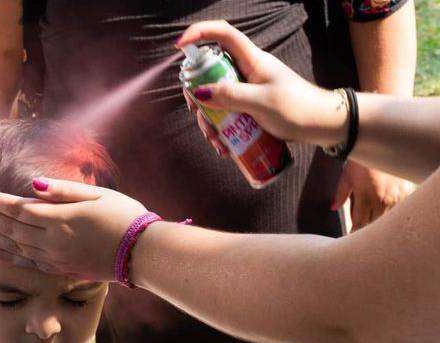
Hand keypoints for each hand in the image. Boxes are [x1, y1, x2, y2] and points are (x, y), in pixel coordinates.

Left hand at [0, 178, 147, 279]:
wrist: (143, 253)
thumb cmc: (126, 218)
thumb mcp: (98, 196)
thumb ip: (64, 191)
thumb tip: (34, 186)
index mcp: (61, 219)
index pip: (20, 210)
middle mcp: (54, 241)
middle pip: (12, 228)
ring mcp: (56, 258)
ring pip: (15, 246)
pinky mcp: (62, 269)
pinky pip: (28, 263)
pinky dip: (8, 257)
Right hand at [176, 21, 348, 147]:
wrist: (324, 125)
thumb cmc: (297, 109)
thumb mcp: (260, 103)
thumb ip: (229, 96)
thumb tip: (199, 93)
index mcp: (252, 60)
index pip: (223, 34)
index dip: (199, 34)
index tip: (179, 48)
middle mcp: (247, 72)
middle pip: (211, 73)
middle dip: (198, 95)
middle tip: (196, 113)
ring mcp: (248, 90)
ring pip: (217, 98)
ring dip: (210, 120)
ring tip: (216, 142)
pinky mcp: (251, 108)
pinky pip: (228, 114)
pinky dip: (222, 129)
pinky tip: (225, 147)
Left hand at [332, 161, 415, 230]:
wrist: (381, 145)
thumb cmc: (361, 161)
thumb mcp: (347, 177)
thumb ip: (340, 194)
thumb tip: (333, 208)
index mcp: (366, 197)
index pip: (360, 223)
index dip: (355, 231)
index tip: (350, 236)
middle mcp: (383, 200)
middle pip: (374, 224)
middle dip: (365, 229)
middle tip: (358, 233)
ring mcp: (396, 197)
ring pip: (386, 219)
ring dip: (377, 222)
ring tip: (369, 222)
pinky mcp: (405, 192)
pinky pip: (398, 209)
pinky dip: (390, 213)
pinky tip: (383, 212)